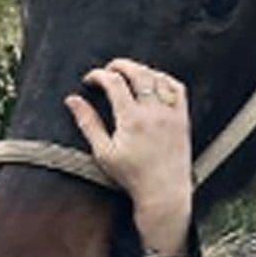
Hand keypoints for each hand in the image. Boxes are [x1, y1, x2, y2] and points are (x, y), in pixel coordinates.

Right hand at [64, 59, 193, 256]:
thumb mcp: (103, 152)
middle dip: (120, 65)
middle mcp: (154, 113)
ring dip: (142, 70)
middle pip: (139, 73)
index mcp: (132, 119)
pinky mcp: (183, 120)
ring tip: (128, 74)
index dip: (99, 75)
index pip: (115, 82)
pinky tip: (154, 82)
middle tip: (108, 69)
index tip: (90, 79)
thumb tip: (72, 100)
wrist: (164, 191)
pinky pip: (178, 90)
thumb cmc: (132, 176)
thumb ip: (88, 123)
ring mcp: (172, 114)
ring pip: (159, 78)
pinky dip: (165, 80)